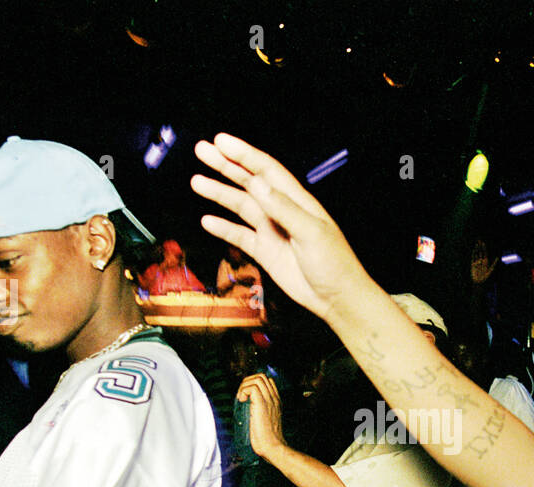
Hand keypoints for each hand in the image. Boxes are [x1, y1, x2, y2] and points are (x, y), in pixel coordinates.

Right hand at [191, 134, 375, 321]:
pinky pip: (240, 236)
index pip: (266, 170)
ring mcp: (272, 231)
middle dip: (225, 165)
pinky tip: (207, 221)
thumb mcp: (311, 232)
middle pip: (249, 182)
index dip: (243, 154)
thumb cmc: (334, 264)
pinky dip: (223, 228)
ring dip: (219, 194)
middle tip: (202, 150)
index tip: (221, 142)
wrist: (336, 298)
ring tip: (197, 182)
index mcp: (296, 200)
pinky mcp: (266, 252)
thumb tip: (258, 184)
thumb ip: (283, 208)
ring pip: (240, 206)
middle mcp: (281, 211)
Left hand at [236, 373, 285, 461]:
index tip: (246, 395)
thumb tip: (246, 409)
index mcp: (276, 401)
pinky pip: (252, 387)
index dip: (253, 384)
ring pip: (257, 379)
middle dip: (247, 382)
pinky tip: (242, 401)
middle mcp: (274, 398)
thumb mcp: (265, 422)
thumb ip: (260, 413)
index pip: (267, 381)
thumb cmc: (267, 439)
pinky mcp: (262, 404)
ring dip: (245, 386)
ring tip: (241, 398)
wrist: (273, 447)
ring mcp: (269, 400)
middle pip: (261, 376)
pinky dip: (244, 391)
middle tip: (242, 396)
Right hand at [470, 240, 496, 284]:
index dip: (484, 248)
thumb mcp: (491, 270)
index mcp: (486, 261)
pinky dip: (473, 254)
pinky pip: (473, 258)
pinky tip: (474, 250)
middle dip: (480, 246)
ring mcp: (477, 262)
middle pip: (481, 252)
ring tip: (476, 244)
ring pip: (477, 254)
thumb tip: (497, 258)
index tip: (483, 243)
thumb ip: (494, 264)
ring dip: (477, 249)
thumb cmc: (485, 277)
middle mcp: (481, 261)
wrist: (479, 282)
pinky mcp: (473, 265)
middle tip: (479, 240)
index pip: (485, 253)